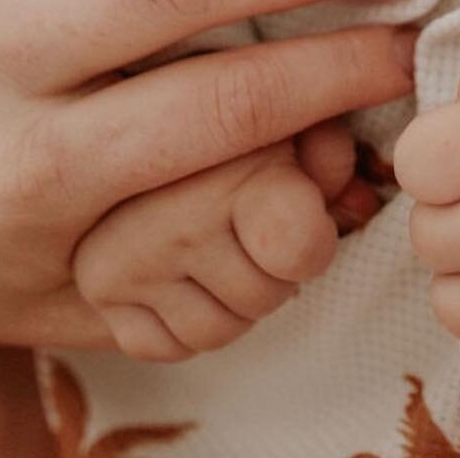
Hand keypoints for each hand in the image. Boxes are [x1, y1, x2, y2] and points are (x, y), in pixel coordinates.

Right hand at [74, 121, 357, 360]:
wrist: (113, 124)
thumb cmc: (226, 113)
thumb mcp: (284, 113)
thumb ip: (325, 146)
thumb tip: (362, 200)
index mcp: (219, 154)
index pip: (296, 243)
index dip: (313, 233)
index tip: (308, 210)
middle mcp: (165, 213)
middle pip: (269, 293)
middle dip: (279, 263)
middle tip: (262, 215)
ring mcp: (123, 258)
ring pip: (222, 329)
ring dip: (237, 293)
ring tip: (225, 236)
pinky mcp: (97, 296)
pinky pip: (174, 346)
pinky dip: (188, 316)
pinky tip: (186, 265)